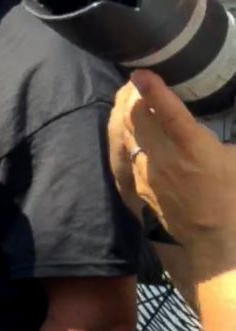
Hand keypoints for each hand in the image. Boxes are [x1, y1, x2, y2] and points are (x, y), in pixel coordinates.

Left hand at [111, 70, 235, 276]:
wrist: (213, 239)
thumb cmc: (232, 196)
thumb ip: (223, 135)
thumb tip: (221, 111)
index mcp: (193, 148)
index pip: (168, 113)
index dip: (153, 90)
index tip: (140, 73)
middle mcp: (164, 158)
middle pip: (138, 119)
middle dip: (132, 96)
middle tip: (134, 80)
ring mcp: (147, 173)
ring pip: (128, 135)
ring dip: (125, 113)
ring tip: (127, 97)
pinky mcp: (138, 185)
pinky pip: (126, 153)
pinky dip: (125, 135)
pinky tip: (126, 126)